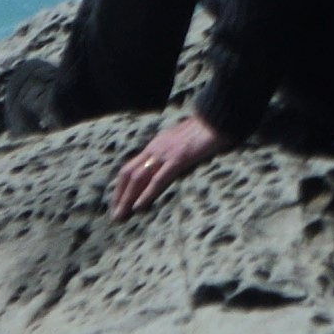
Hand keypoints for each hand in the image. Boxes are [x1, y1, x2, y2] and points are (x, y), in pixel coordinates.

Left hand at [110, 111, 231, 220]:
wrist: (219, 118)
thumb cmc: (206, 129)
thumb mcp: (183, 139)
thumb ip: (173, 151)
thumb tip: (170, 165)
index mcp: (156, 144)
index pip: (131, 166)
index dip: (121, 185)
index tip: (118, 201)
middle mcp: (155, 148)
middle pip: (128, 173)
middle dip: (119, 195)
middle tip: (115, 214)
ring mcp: (165, 153)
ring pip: (137, 178)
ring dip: (126, 198)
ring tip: (120, 216)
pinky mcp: (178, 159)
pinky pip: (157, 179)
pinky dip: (146, 194)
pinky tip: (138, 206)